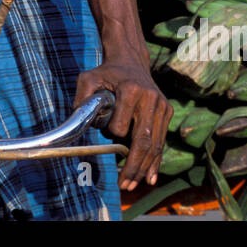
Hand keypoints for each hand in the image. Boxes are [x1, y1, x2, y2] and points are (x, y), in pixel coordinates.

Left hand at [74, 57, 171, 191]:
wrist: (131, 62)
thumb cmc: (107, 73)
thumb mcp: (88, 78)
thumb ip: (81, 99)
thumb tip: (79, 120)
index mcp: (130, 90)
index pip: (121, 126)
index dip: (110, 134)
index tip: (104, 131)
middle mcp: (150, 98)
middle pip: (143, 141)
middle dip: (133, 166)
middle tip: (124, 185)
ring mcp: (162, 105)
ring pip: (154, 144)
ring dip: (144, 168)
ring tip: (133, 185)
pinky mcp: (167, 111)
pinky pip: (160, 140)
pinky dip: (155, 160)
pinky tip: (150, 178)